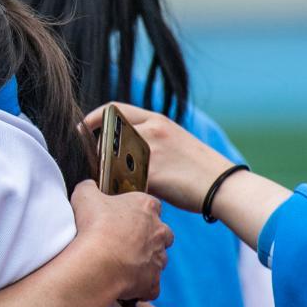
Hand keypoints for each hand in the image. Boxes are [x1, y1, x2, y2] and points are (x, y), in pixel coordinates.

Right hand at [70, 180, 172, 302]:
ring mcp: (158, 258)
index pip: (151, 204)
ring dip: (143, 261)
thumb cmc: (94, 226)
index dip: (137, 210)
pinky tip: (122, 283)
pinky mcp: (153, 282)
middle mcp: (159, 232)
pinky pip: (150, 285)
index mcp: (146, 207)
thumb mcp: (85, 195)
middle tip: (123, 240)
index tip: (122, 215)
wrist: (98, 262)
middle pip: (161, 233)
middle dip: (148, 237)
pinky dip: (139, 286)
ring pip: (157, 259)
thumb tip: (90, 186)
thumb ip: (90, 187)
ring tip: (119, 263)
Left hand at [82, 103, 232, 211]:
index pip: (113, 109)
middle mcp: (151, 130)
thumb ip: (146, 137)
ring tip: (113, 184)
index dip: (93, 119)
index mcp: (156, 120)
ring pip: (112, 159)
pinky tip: (125, 197)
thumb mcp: (172, 139)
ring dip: (107, 172)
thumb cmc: (198, 168)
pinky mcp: (153, 173)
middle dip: (98, 152)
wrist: (224, 186)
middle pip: (107, 136)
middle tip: (97, 166)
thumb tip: (117, 148)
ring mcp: (151, 151)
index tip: (81, 130)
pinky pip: (123, 180)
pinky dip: (119, 189)